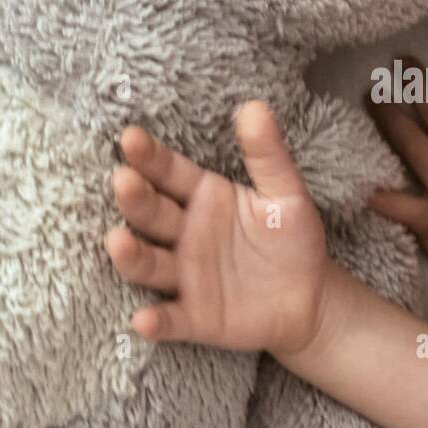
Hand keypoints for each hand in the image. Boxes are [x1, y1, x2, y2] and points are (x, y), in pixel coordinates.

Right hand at [104, 101, 330, 355]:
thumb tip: (255, 106)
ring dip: (131, 255)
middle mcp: (184, 234)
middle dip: (135, 198)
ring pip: (149, 265)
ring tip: (117, 241)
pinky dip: (156, 320)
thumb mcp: (287, 194)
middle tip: (123, 181)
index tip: (130, 137)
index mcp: (203, 198)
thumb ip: (268, 155)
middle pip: (152, 214)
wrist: (310, 298)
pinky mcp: (194, 317)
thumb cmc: (292, 239)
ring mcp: (184, 276)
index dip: (150, 157)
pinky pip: (171, 319)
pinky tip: (144, 319)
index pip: (170, 173)